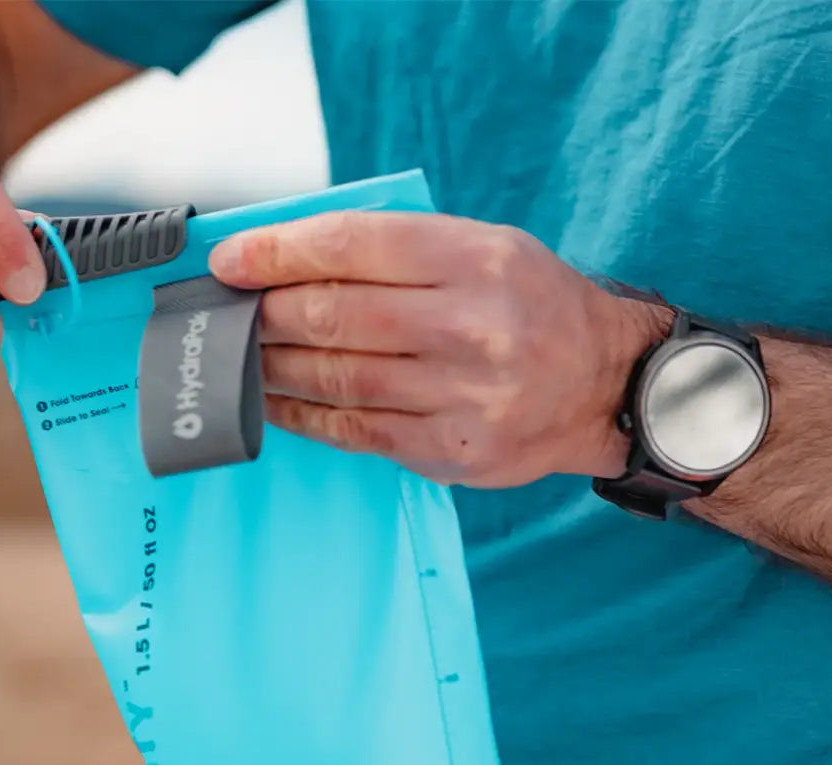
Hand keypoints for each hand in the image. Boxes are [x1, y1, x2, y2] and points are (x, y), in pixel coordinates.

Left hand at [209, 212, 667, 486]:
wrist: (604, 385)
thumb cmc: (531, 307)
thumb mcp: (484, 249)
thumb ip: (399, 252)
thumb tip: (291, 262)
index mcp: (476, 259)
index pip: (352, 247)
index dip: (278, 253)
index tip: (228, 262)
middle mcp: (470, 326)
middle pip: (335, 316)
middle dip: (266, 313)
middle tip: (227, 315)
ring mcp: (461, 396)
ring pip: (337, 378)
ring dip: (273, 367)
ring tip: (241, 357)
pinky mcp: (450, 450)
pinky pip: (355, 429)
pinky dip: (303, 414)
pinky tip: (275, 401)